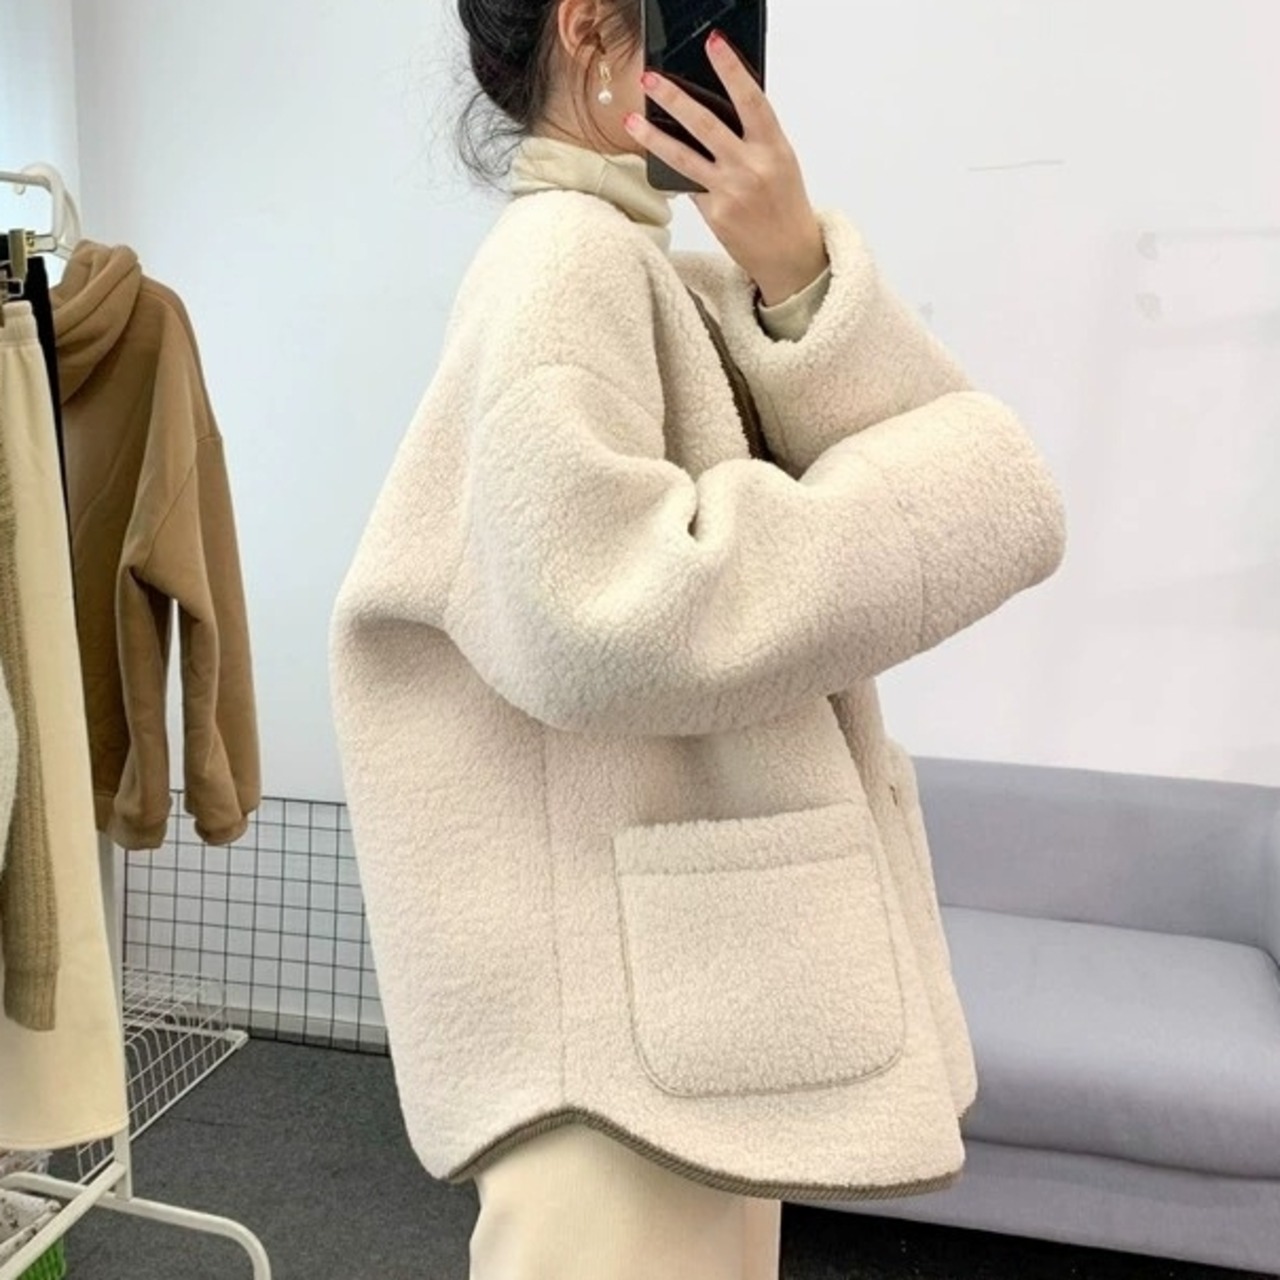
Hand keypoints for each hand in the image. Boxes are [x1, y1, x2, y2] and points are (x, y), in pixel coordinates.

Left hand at [625, 30, 828, 306]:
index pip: (751, 100)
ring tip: (632, 120)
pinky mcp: (714, 214)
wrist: (789, 255)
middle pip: (705, 124)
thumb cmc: (785, 204)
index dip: (731, 69)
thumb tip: (718, 111)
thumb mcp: (781, 163)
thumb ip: (755, 138)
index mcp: (774, 148)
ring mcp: (730, 192)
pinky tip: (659, 159)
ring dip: (653, 136)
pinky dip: (674, 172)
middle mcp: (751, 167)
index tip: (714, 44)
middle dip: (674, 98)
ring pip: (683, 157)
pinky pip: (688, 185)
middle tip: (651, 79)